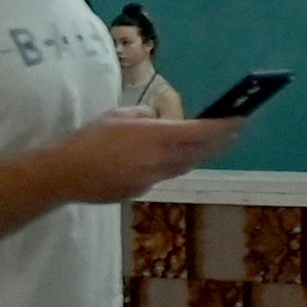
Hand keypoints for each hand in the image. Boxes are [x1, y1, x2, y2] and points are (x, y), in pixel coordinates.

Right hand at [52, 112, 243, 205]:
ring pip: (185, 166)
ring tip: (213, 143)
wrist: (66, 174)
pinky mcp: (143, 191)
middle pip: (200, 152)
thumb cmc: (89, 139)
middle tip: (236, 130)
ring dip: (201, 154)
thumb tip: (159, 119)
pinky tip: (171, 159)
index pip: (200, 132)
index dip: (223, 127)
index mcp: (155, 136)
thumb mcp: (118, 115)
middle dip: (220, 141)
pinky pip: (165, 176)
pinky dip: (173, 166)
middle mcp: (161, 159)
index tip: (240, 119)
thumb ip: (145, 116)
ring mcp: (153, 178)